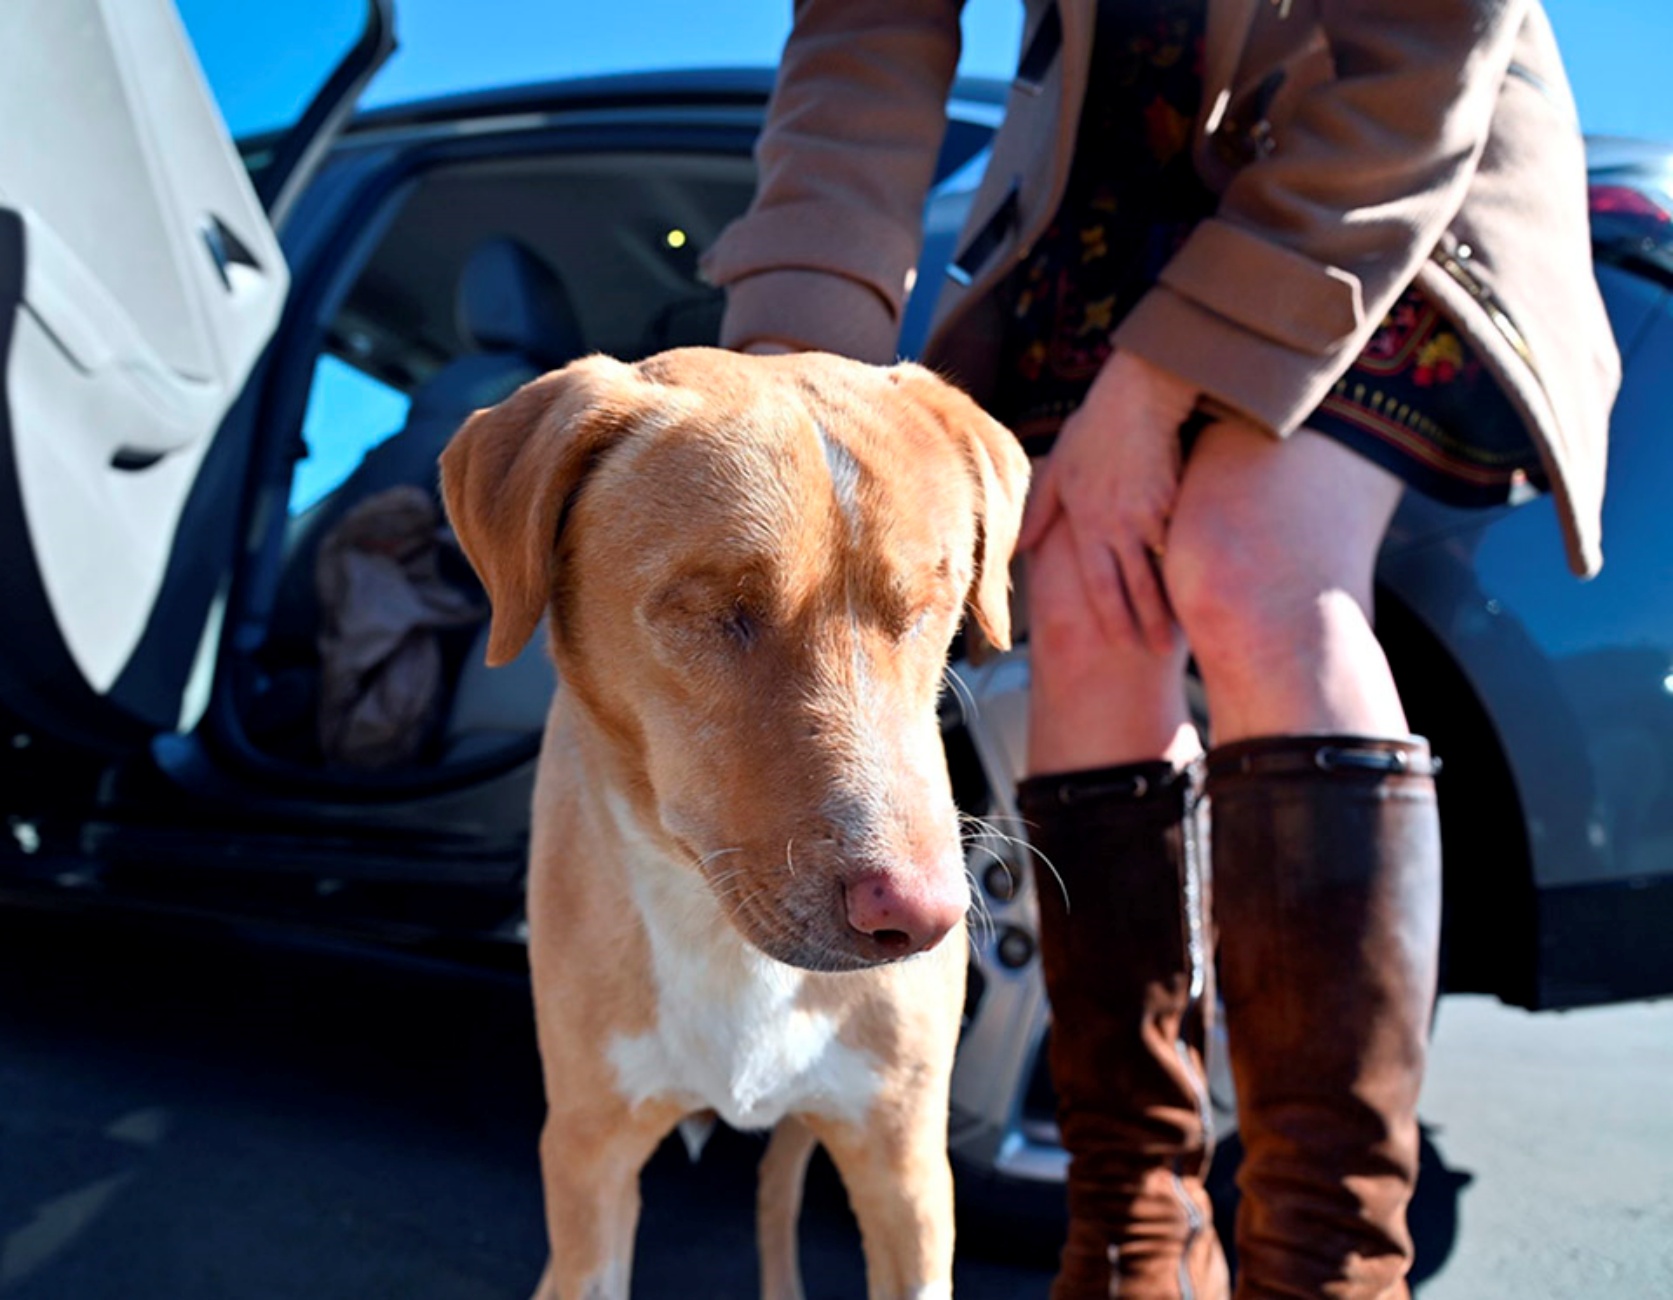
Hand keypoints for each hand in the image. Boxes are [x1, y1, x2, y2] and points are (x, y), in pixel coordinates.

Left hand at [1018, 350, 1199, 653]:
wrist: (1137, 397)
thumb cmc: (1094, 431)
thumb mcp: (1057, 470)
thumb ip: (1039, 512)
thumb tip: (1015, 547)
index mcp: (1086, 523)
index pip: (1097, 583)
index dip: (1110, 616)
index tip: (1119, 643)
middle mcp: (1117, 526)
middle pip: (1133, 587)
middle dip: (1144, 624)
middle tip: (1155, 654)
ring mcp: (1149, 516)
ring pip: (1160, 571)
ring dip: (1168, 607)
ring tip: (1177, 636)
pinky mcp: (1176, 501)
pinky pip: (1181, 542)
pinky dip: (1187, 567)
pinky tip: (1197, 588)